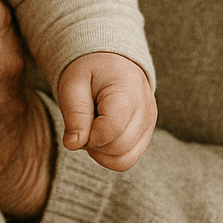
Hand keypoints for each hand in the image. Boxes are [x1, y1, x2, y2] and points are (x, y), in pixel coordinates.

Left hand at [57, 52, 156, 170]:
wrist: (110, 62)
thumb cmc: (90, 72)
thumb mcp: (73, 83)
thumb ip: (74, 113)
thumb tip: (73, 144)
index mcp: (128, 92)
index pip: (111, 130)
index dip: (88, 134)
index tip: (79, 121)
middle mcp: (146, 110)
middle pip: (118, 148)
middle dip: (93, 144)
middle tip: (82, 124)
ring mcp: (150, 124)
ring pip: (124, 160)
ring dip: (100, 153)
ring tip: (91, 129)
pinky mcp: (146, 135)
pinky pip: (127, 159)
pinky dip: (109, 155)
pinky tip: (100, 136)